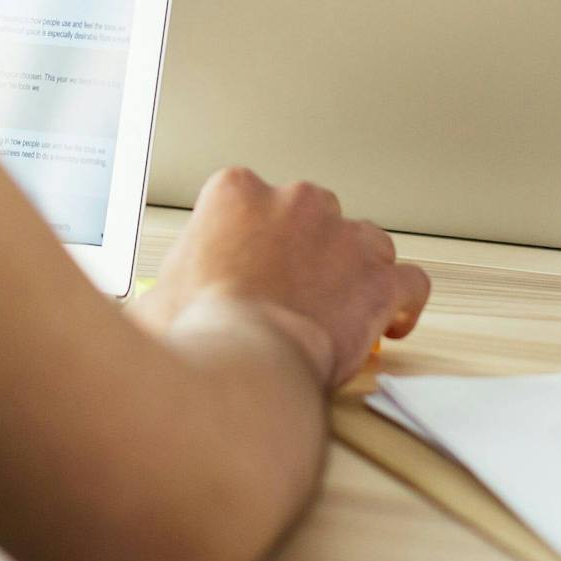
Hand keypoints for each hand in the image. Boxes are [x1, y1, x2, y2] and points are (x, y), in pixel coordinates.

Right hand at [136, 167, 430, 385]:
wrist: (243, 366)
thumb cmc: (198, 334)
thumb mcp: (157, 296)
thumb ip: (166, 284)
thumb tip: (151, 305)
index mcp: (235, 193)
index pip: (252, 201)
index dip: (256, 242)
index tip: (254, 271)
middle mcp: (295, 201)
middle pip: (312, 215)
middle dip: (309, 252)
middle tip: (293, 296)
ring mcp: (342, 237)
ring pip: (365, 242)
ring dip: (357, 272)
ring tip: (343, 308)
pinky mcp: (378, 279)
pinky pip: (409, 281)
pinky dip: (403, 303)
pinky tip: (392, 323)